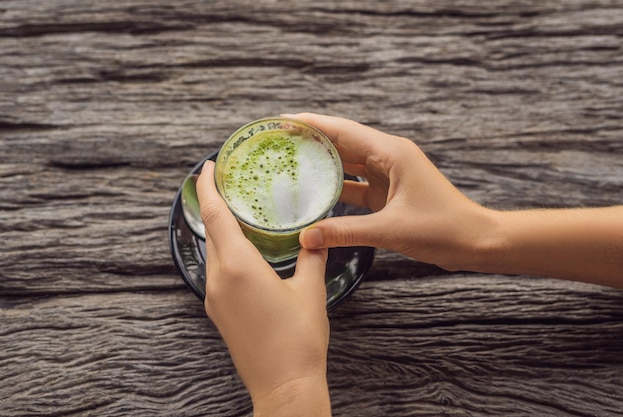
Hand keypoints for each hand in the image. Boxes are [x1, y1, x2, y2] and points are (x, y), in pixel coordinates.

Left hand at [196, 161, 331, 416]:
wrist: (284, 387)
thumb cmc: (298, 341)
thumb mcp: (310, 291)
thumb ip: (312, 256)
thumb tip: (315, 235)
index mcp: (239, 267)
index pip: (215, 215)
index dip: (208, 187)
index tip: (208, 167)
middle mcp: (219, 279)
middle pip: (210, 230)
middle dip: (213, 203)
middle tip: (228, 183)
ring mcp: (214, 298)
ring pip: (212, 251)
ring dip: (219, 229)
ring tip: (238, 212)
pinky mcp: (218, 312)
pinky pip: (216, 271)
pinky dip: (224, 252)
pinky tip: (242, 250)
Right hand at [293, 112, 492, 271]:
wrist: (475, 242)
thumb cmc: (443, 229)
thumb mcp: (390, 229)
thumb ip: (346, 232)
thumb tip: (307, 238)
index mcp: (392, 153)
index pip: (343, 130)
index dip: (312, 124)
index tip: (284, 120)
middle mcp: (389, 157)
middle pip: (343, 142)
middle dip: (312, 140)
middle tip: (279, 141)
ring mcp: (389, 175)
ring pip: (348, 163)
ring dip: (322, 163)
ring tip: (290, 163)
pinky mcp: (388, 193)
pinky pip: (355, 185)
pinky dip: (336, 187)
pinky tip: (315, 193)